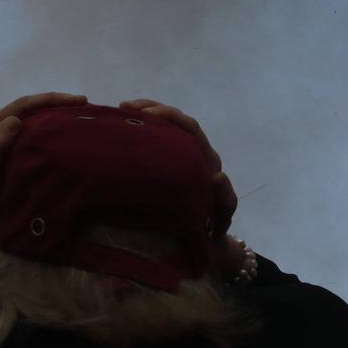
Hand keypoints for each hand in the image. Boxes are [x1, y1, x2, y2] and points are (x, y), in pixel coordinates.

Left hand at [0, 91, 86, 238]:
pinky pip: (31, 136)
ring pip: (31, 121)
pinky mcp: (7, 153)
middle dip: (56, 104)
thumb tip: (16, 120)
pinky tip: (62, 139)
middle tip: (84, 106)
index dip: (51, 100)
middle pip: (29, 109)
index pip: (23, 105)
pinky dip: (47, 133)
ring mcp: (0, 140)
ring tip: (78, 118)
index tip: (78, 100)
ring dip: (53, 117)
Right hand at [116, 97, 239, 241]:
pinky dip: (140, 128)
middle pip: (176, 121)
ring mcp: (180, 157)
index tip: (148, 114)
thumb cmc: (211, 229)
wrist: (205, 240)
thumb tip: (218, 175)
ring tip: (122, 108)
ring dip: (145, 113)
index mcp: (206, 162)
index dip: (172, 117)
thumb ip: (225, 199)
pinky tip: (122, 125)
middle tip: (127, 107)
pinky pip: (154, 139)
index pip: (191, 130)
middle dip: (153, 109)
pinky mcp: (165, 162)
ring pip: (165, 126)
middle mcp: (195, 154)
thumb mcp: (221, 217)